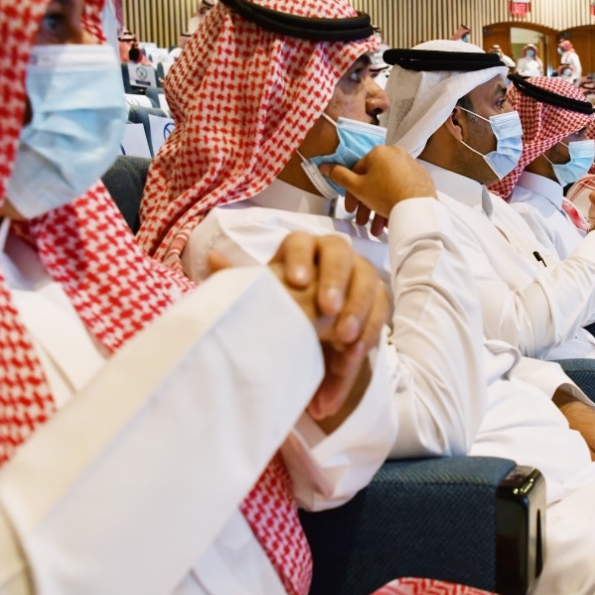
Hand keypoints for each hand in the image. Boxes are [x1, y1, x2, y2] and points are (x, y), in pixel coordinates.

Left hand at [221, 232, 389, 426]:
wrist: (306, 339)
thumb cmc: (280, 313)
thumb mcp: (261, 302)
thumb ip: (240, 284)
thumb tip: (213, 259)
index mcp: (298, 251)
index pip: (300, 242)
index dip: (300, 258)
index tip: (297, 282)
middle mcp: (332, 255)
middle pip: (339, 253)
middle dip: (335, 280)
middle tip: (327, 310)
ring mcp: (358, 274)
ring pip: (366, 279)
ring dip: (357, 308)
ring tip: (343, 340)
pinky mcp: (376, 300)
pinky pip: (380, 310)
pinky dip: (369, 331)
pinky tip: (354, 352)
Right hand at [323, 145, 435, 236]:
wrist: (417, 208)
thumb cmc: (387, 195)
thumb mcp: (357, 187)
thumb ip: (340, 176)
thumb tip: (326, 167)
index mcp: (379, 152)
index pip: (358, 171)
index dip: (352, 193)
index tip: (351, 208)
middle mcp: (396, 154)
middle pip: (375, 181)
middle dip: (366, 204)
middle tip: (363, 220)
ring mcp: (411, 166)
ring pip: (389, 187)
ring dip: (379, 208)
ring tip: (377, 227)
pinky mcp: (422, 178)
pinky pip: (403, 189)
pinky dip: (395, 202)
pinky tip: (391, 219)